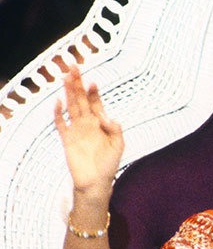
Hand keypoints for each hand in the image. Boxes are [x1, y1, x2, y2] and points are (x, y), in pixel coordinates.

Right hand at [54, 65, 123, 196]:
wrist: (96, 181)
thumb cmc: (109, 163)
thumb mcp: (118, 144)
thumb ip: (115, 129)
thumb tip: (108, 117)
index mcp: (101, 122)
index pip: (96, 102)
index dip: (94, 92)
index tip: (93, 81)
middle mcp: (87, 123)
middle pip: (81, 99)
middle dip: (78, 83)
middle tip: (74, 67)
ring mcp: (76, 130)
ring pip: (71, 106)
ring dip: (68, 92)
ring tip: (65, 77)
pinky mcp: (67, 139)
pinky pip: (60, 124)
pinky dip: (58, 113)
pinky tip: (58, 102)